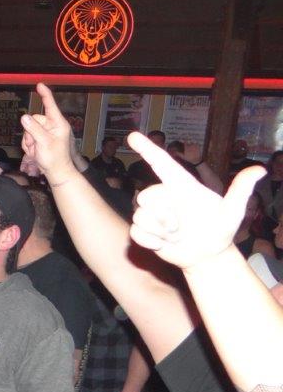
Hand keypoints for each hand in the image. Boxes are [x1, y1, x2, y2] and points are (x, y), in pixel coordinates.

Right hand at [19, 83, 77, 183]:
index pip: (50, 105)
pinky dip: (29, 146)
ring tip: (36, 151)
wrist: (56, 173)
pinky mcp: (41, 140)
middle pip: (33, 120)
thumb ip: (33, 129)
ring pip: (29, 130)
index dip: (45, 95)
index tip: (40, 85)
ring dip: (28, 141)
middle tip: (35, 145)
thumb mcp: (43, 142)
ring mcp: (46, 133)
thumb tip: (24, 117)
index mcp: (58, 124)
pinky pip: (29, 137)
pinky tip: (35, 153)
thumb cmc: (55, 158)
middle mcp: (52, 126)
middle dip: (30, 133)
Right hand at [128, 132, 266, 269]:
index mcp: (181, 186)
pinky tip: (163, 245)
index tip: (132, 137)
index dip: (147, 149)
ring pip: (139, 215)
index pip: (161, 164)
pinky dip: (150, 242)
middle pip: (146, 196)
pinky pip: (136, 232)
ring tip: (176, 236)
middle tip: (180, 228)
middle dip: (163, 217)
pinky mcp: (143, 230)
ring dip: (160, 232)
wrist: (207, 255)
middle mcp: (164, 196)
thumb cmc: (221, 229)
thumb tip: (260, 170)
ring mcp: (152, 213)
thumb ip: (241, 190)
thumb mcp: (233, 211)